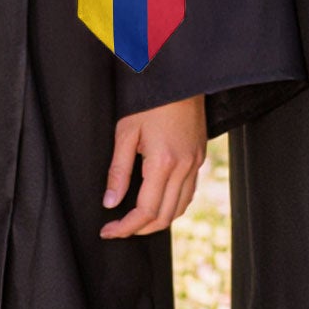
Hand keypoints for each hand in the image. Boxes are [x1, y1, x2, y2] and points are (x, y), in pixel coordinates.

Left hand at [100, 94, 206, 238]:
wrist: (180, 77)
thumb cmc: (151, 100)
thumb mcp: (126, 132)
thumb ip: (118, 171)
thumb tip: (110, 202)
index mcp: (163, 162)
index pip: (145, 211)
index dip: (125, 227)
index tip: (108, 231)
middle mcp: (184, 166)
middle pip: (164, 216)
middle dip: (140, 229)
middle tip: (118, 228)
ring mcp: (195, 162)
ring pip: (180, 207)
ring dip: (158, 220)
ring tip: (136, 220)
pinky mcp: (200, 156)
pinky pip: (189, 192)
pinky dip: (173, 205)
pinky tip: (158, 201)